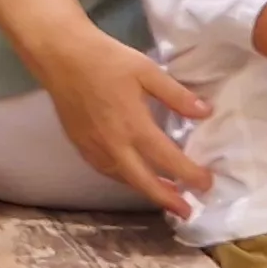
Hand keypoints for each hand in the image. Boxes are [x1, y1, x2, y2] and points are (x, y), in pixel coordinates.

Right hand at [39, 29, 211, 217]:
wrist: (60, 56)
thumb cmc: (106, 59)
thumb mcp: (147, 70)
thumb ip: (176, 95)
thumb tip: (205, 113)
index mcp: (133, 125)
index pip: (167, 159)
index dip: (190, 174)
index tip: (206, 183)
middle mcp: (113, 144)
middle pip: (143, 182)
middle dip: (167, 199)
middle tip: (186, 211)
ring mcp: (94, 147)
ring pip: (123, 179)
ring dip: (145, 190)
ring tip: (164, 195)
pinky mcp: (80, 144)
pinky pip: (105, 170)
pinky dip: (123, 178)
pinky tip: (132, 175)